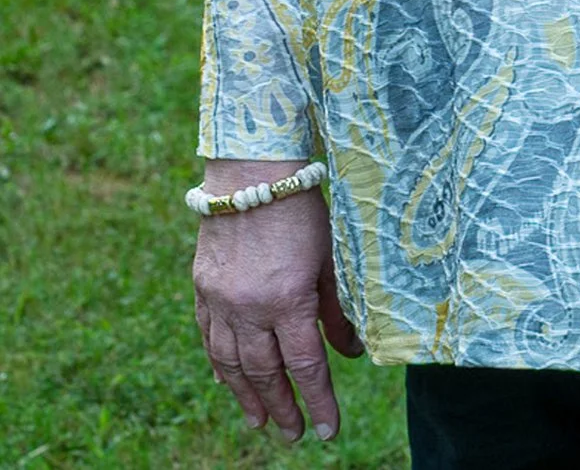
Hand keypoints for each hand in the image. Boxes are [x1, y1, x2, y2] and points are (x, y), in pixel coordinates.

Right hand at [192, 159, 363, 442]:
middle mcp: (249, 308)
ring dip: (246, 396)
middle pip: (265, 373)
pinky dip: (218, 364)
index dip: (318, 401)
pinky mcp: (201, 288)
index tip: (327, 431)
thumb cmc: (302, 209)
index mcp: (288, 300)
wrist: (251, 170)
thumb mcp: (330, 257)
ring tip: (261, 420)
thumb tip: (352, 352)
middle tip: (293, 434)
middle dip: (282, 407)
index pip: (305, 366)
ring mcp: (221, 300)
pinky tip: (226, 381)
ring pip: (231, 364)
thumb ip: (338, 309)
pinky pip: (207, 338)